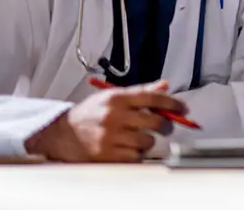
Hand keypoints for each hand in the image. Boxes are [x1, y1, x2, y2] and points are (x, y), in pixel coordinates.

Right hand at [24, 80, 185, 161]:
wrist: (61, 134)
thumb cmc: (89, 114)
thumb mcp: (111, 96)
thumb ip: (140, 92)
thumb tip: (165, 86)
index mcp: (117, 98)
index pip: (153, 98)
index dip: (173, 103)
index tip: (183, 108)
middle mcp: (114, 116)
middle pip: (155, 122)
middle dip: (166, 125)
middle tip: (165, 126)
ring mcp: (110, 137)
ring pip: (147, 141)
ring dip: (148, 141)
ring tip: (138, 138)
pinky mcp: (107, 155)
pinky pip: (136, 157)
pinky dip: (137, 154)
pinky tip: (129, 148)